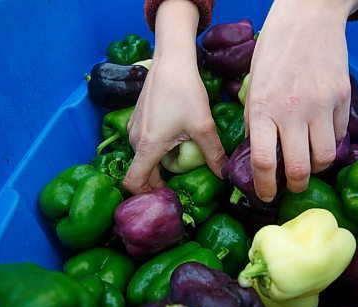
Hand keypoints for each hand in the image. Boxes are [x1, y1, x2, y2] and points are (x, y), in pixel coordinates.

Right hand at [123, 0, 225, 193]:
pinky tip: (178, 139)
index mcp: (147, 146)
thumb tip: (224, 176)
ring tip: (185, 158)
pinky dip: (158, 149)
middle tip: (185, 179)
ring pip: (145, 157)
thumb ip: (213, 154)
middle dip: (161, 180)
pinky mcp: (138, 118)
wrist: (172, 60)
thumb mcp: (203, 126)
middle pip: (143, 172)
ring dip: (162, 163)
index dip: (147, 194)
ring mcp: (134, 128)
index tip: (168, 194)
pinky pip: (145, 143)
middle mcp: (134, 140)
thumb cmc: (185, 91)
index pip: (133, 183)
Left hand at [245, 0, 357, 201]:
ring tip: (308, 162)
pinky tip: (320, 136)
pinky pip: (338, 135)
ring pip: (324, 157)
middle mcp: (292, 111)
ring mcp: (321, 105)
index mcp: (262, 108)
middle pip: (300, 168)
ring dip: (316, 168)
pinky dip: (329, 143)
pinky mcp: (342, 98)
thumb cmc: (274, 49)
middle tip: (292, 186)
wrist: (308, 16)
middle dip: (295, 186)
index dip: (265, 187)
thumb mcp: (253, 83)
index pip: (264, 162)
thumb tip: (259, 149)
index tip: (266, 195)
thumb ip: (255, 118)